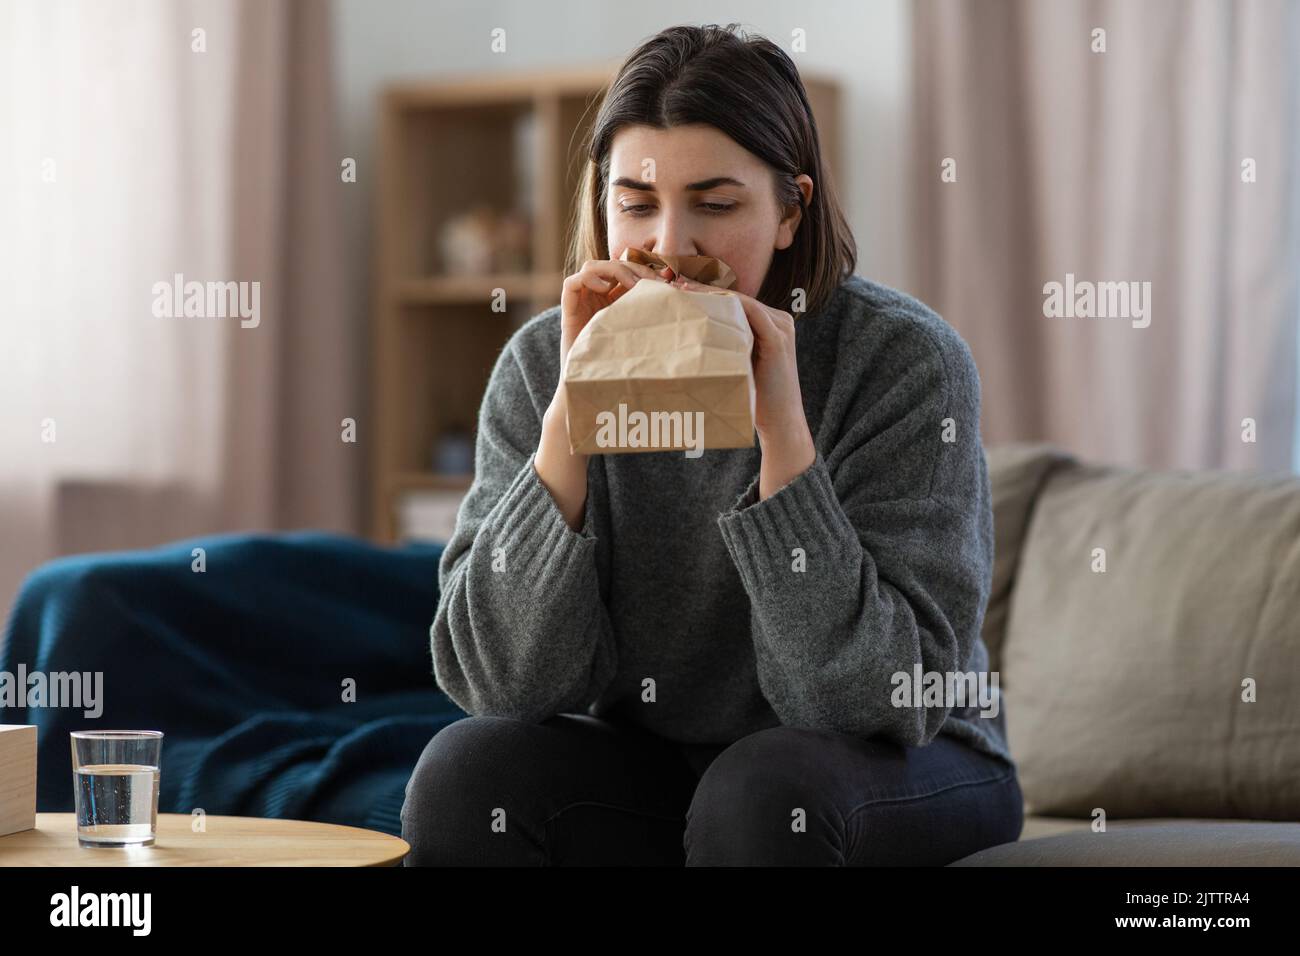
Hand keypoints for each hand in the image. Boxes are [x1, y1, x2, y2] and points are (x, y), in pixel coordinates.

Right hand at [559, 257, 672, 376]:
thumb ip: (650, 313)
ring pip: (591, 267)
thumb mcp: (640, 332)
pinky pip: (572, 282)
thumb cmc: (619, 362)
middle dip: (634, 268)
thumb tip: (679, 294)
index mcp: (613, 300)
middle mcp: (596, 298)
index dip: (644, 271)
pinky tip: (604, 289)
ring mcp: (582, 303)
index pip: (627, 272)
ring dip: (614, 270)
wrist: (592, 386)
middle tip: (652, 282)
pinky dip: (589, 278)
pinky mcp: (568, 310)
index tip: (664, 282)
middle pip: (612, 265)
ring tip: (632, 285)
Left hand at [669, 275, 809, 446]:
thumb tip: (693, 334)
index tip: (682, 288)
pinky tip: (705, 303)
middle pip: (738, 297)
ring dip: (712, 293)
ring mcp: (781, 328)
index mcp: (771, 324)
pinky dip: (727, 304)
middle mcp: (779, 321)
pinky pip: (750, 312)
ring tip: (685, 290)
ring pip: (742, 301)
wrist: (779, 422)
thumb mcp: (740, 363)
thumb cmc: (755, 397)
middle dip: (707, 288)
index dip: (710, 292)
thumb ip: (728, 345)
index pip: (738, 301)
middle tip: (677, 282)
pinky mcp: (778, 339)